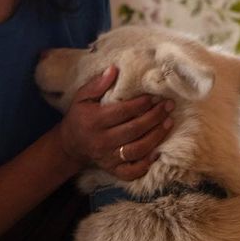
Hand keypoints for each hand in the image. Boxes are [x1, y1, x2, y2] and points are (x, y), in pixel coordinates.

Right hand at [56, 66, 173, 178]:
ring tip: (169, 122)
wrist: (70, 145)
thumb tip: (114, 69)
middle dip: (154, 117)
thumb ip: (97, 84)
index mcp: (94, 121)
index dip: (141, 104)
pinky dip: (146, 164)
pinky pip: (132, 171)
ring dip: (156, 136)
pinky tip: (158, 151)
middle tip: (168, 106)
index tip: (155, 96)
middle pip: (134, 130)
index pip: (123, 112)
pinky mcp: (113, 170)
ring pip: (137, 149)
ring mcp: (108, 158)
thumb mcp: (82, 97)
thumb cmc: (80, 116)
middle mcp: (102, 141)